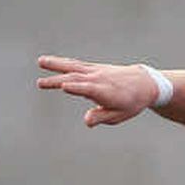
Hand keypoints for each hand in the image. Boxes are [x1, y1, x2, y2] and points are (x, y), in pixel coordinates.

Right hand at [37, 55, 158, 126]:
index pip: (89, 89)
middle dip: (58, 80)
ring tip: (40, 62)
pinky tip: (49, 62)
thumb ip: (102, 117)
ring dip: (56, 65)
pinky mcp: (94, 68)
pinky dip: (63, 63)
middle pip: (76, 79)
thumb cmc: (130, 103)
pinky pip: (77, 64)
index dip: (77, 88)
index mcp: (106, 93)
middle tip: (40, 83)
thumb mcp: (119, 115)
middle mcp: (99, 79)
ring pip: (74, 67)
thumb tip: (87, 121)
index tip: (64, 87)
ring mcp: (96, 71)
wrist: (143, 84)